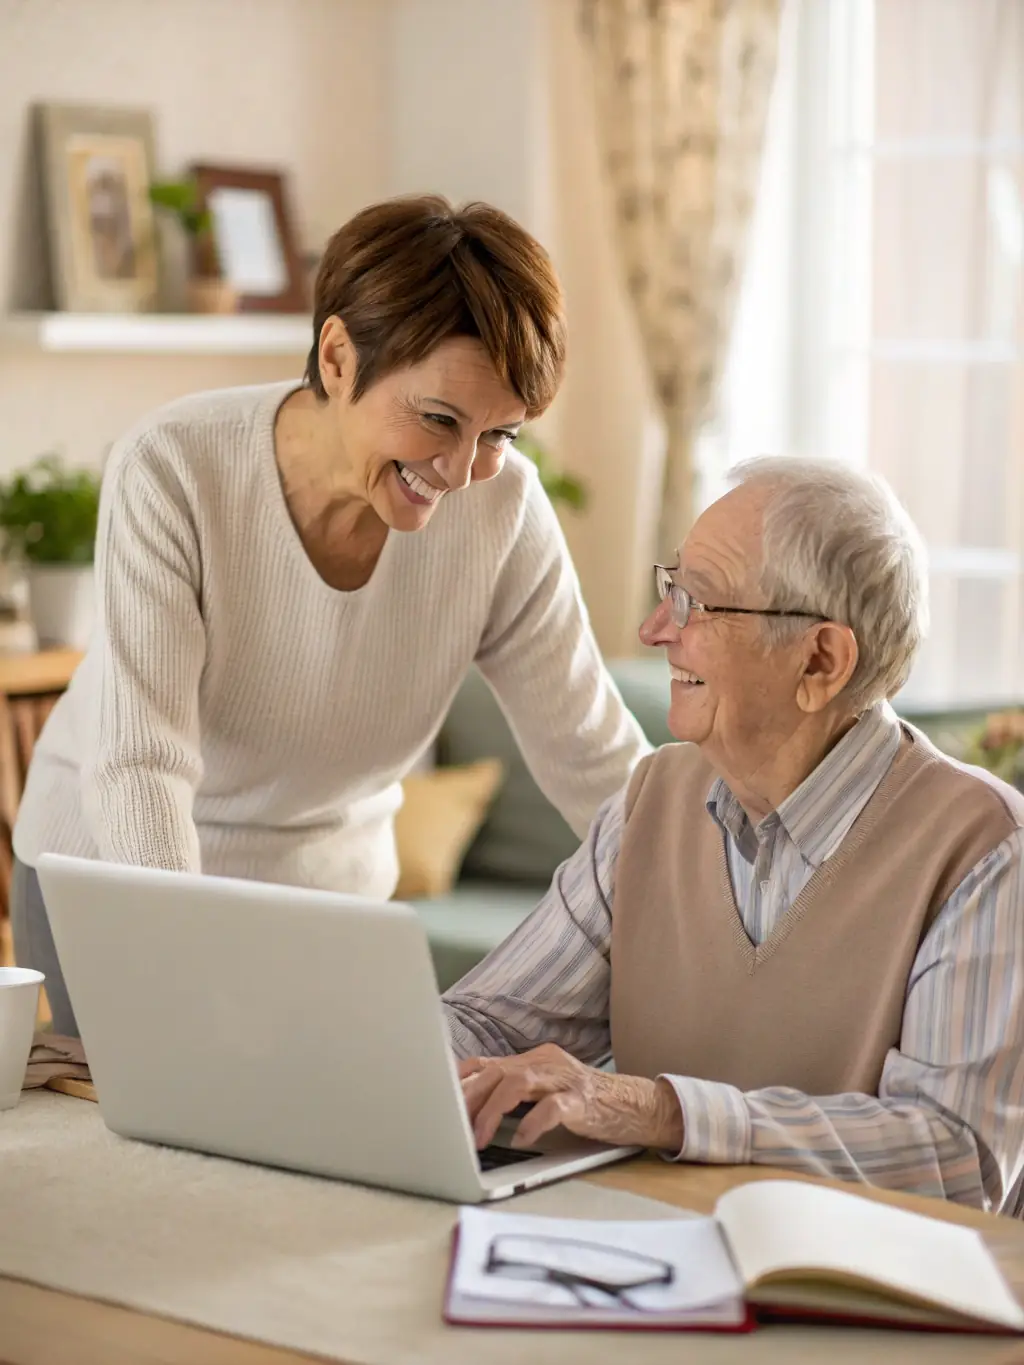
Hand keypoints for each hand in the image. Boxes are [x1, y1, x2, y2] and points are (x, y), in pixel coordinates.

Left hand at [458, 1043, 683, 1151]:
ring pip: (517, 1083)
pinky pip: (553, 1108)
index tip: (435, 1100)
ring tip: (479, 1139)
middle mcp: (546, 1063)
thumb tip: (470, 1106)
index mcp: (534, 1059)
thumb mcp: (545, 1091)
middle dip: (467, 1099)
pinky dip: (533, 1123)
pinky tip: (522, 1140)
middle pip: (495, 1072)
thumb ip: (514, 1092)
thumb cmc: (585, 1103)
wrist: (635, 1106)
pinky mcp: (583, 1101)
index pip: (487, 1063)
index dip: (459, 1081)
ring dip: (492, 1112)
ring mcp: (565, 1080)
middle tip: (448, 1126)